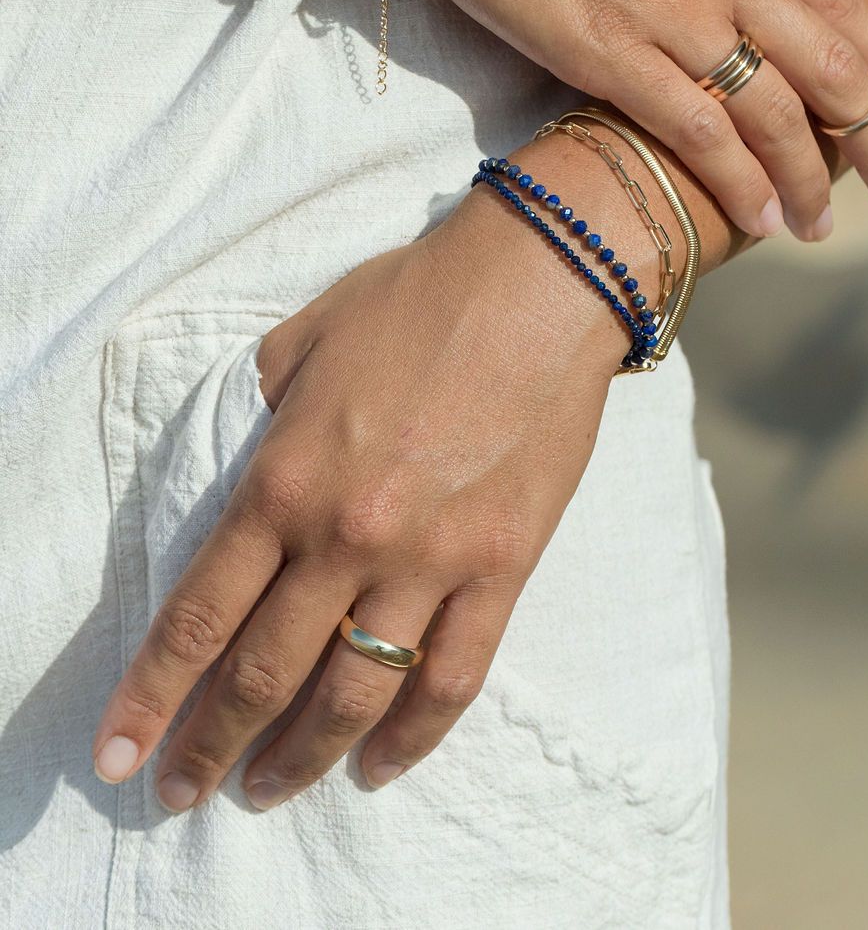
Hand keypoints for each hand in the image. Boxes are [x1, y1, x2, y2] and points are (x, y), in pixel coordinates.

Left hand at [90, 169, 635, 810]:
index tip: (123, 752)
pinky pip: (452, 677)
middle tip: (186, 788)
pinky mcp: (502, 568)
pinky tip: (380, 766)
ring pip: (354, 693)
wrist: (537, 284)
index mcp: (286, 479)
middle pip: (265, 672)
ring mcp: (431, 560)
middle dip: (212, 744)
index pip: (201, 613)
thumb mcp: (304, 340)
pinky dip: (414, 737)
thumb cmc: (414, 299)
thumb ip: (260, 413)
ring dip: (302, 757)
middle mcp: (348, 535)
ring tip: (268, 790)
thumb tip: (247, 466)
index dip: (154, 693)